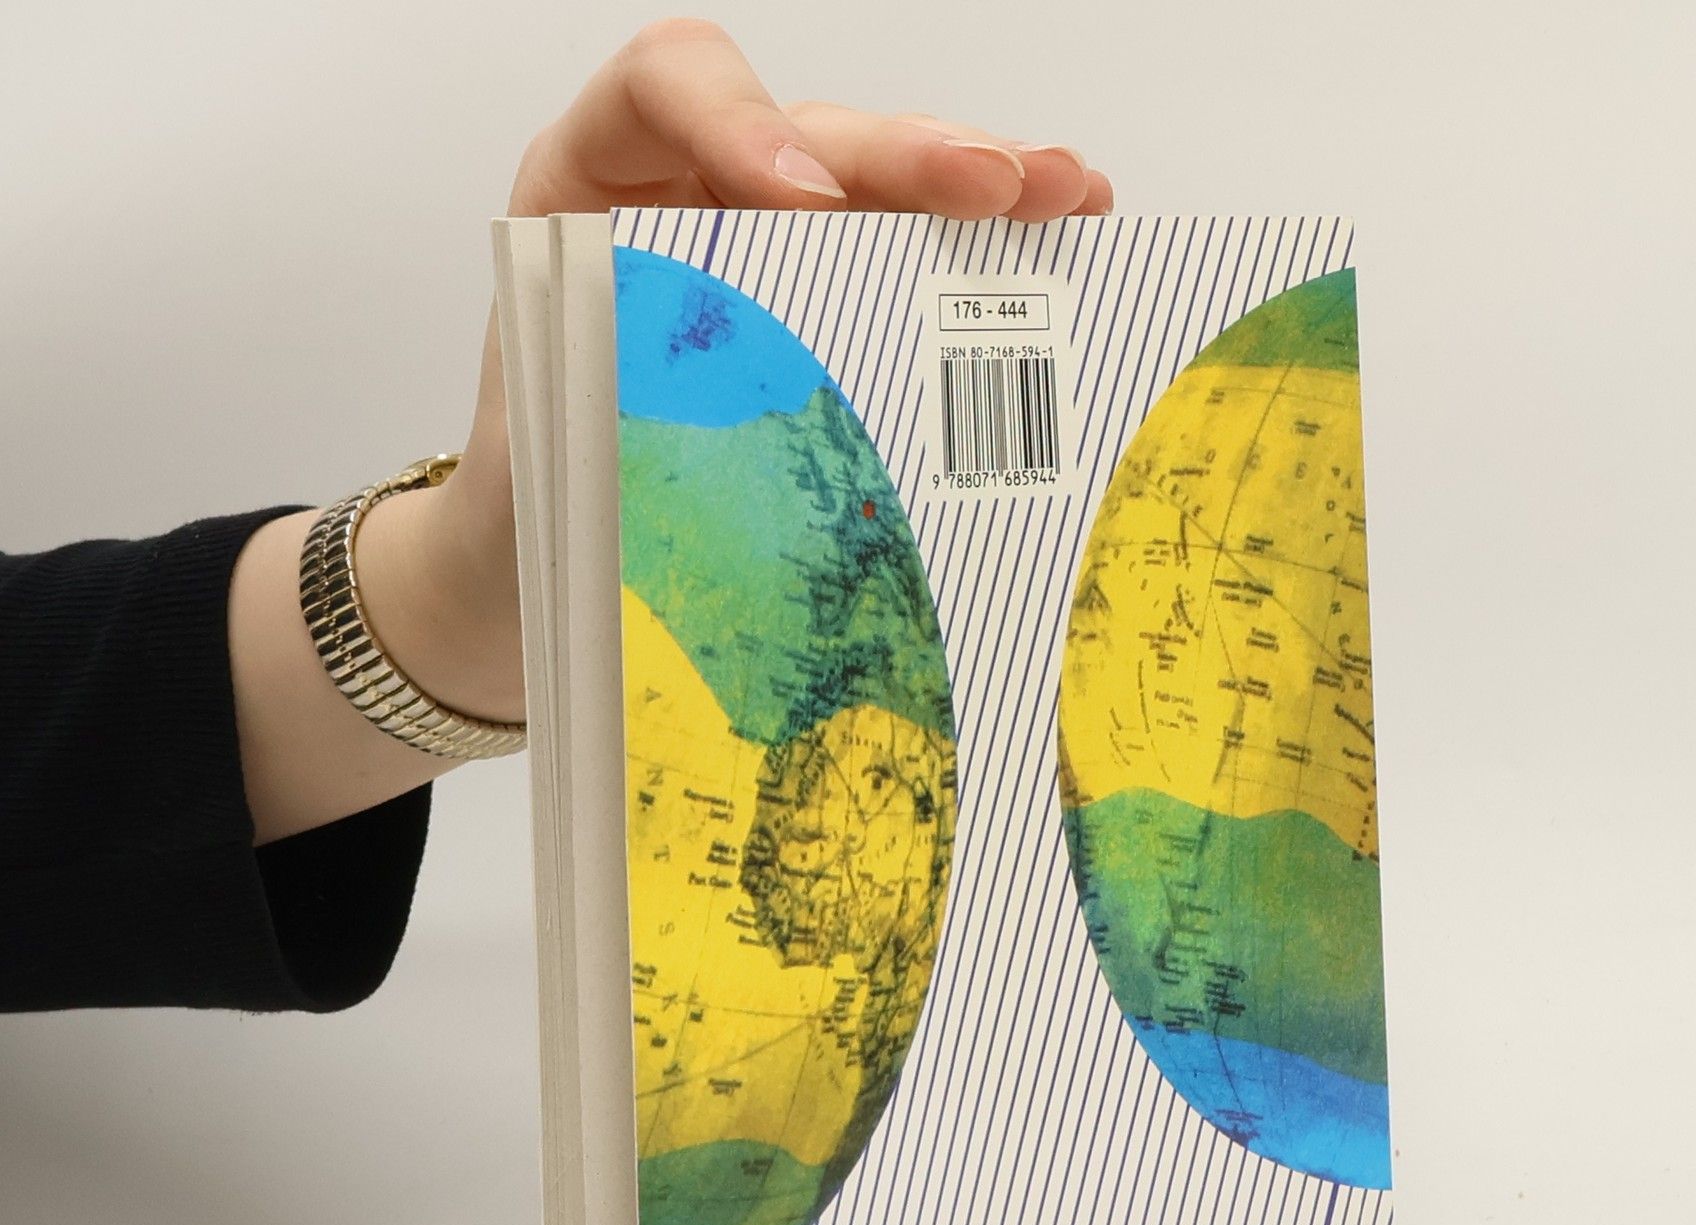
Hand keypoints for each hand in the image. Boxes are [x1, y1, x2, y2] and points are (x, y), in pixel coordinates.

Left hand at [365, 17, 1113, 731]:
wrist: (539, 569)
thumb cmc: (536, 501)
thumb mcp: (550, 446)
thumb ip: (623, 402)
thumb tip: (738, 427)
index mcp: (594, 198)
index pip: (664, 90)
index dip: (737, 120)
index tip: (801, 196)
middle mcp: (693, 204)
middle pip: (812, 132)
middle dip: (908, 155)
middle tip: (991, 188)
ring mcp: (774, 256)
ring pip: (885, 190)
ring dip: (981, 189)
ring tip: (1065, 199)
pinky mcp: (833, 314)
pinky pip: (913, 264)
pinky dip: (988, 255)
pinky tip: (1064, 235)